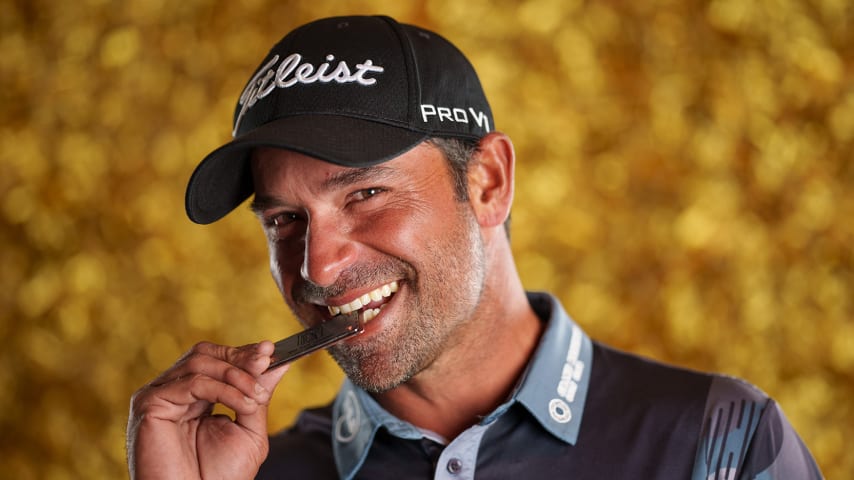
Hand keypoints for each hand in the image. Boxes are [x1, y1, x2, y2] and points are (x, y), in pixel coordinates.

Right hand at [127, 341, 288, 479]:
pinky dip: (223, 389)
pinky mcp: (149, 404)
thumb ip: (259, 395)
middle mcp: (173, 393)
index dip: (242, 353)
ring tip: (256, 396)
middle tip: (265, 363)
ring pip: (199, 362)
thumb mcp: (249, 429)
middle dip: (239, 357)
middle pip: (204, 354)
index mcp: (193, 397)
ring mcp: (158, 396)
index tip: (270, 351)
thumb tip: (276, 362)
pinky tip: (243, 404)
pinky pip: (192, 382)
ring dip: (236, 375)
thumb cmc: (218, 476)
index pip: (216, 360)